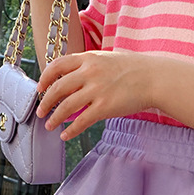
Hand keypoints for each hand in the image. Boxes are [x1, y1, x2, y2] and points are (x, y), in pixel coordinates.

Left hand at [36, 51, 154, 139]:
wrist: (153, 78)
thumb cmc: (133, 69)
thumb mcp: (107, 59)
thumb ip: (89, 67)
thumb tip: (73, 81)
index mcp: (88, 58)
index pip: (57, 65)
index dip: (45, 78)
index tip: (40, 89)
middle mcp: (89, 72)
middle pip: (58, 88)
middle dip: (46, 102)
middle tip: (40, 112)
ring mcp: (96, 90)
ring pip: (66, 106)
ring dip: (54, 118)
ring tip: (49, 126)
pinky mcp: (104, 107)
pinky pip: (81, 121)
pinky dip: (70, 130)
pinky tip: (65, 136)